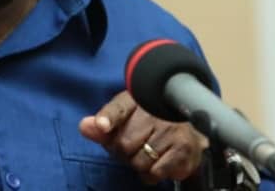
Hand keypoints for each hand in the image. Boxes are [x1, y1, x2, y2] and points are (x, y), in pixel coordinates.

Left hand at [79, 91, 207, 184]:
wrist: (189, 130)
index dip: (108, 117)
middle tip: (133, 147)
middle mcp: (155, 112)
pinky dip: (152, 174)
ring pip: (139, 161)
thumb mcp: (125, 117)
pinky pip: (155, 172)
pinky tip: (159, 162)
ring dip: (139, 164)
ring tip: (148, 153)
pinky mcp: (183, 149)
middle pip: (123, 144)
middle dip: (123, 152)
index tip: (102, 125)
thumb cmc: (150, 124)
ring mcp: (171, 130)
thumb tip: (85, 126)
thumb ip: (103, 123)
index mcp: (135, 99)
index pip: (118, 108)